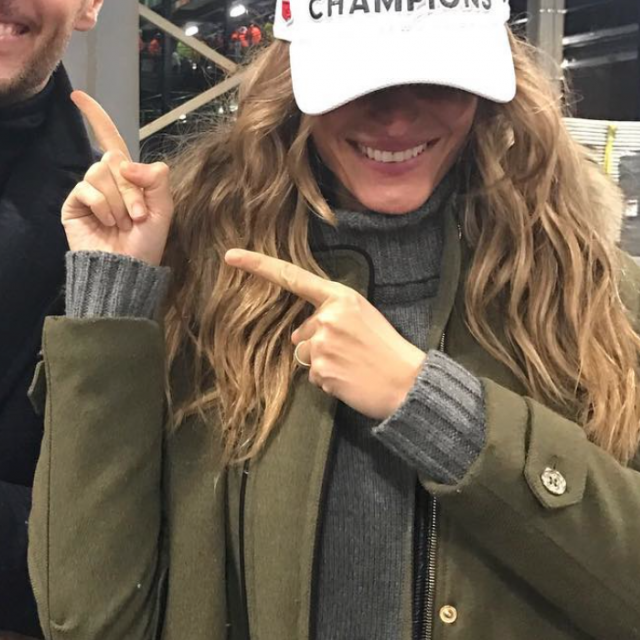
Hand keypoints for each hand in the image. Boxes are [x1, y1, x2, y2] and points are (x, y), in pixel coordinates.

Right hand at [64, 91, 173, 266]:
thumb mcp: (163, 209)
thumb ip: (155, 179)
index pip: (110, 138)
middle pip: (112, 159)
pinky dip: (101, 206)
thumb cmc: (146, 244)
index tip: (77, 95)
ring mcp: (88, 193)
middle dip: (130, 188)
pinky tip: (106, 223)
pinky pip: (86, 188)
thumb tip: (125, 164)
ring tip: (122, 224)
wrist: (126, 270)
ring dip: (117, 201)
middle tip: (137, 216)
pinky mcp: (73, 205)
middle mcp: (105, 181)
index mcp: (127, 176)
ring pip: (100, 173)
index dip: (95, 116)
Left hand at [224, 249, 426, 419]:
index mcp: (340, 297)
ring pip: (306, 357)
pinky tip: (350, 381)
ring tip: (354, 368)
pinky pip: (313, 376)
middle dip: (320, 346)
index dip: (258, 266)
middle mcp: (327, 316)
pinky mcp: (320, 369)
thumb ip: (329, 318)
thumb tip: (297, 339)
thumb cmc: (387, 350)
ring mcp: (322, 343)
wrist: (409, 383)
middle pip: (302, 333)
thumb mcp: (363, 319)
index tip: (230, 256)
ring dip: (324, 365)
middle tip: (355, 354)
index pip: (293, 277)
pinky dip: (328, 382)